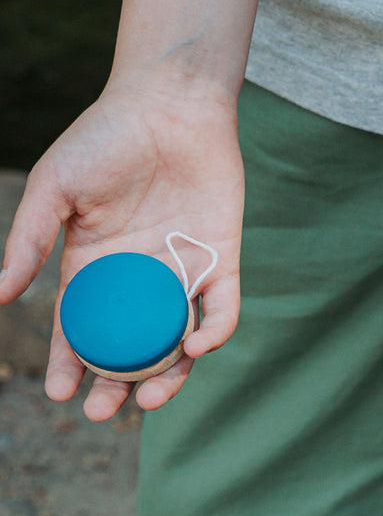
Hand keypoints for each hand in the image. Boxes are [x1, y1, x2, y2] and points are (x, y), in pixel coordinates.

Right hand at [0, 80, 243, 420]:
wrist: (170, 105)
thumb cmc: (105, 139)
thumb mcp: (55, 190)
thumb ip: (28, 242)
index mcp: (92, 265)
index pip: (80, 328)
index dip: (69, 363)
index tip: (58, 393)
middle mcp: (137, 277)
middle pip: (129, 345)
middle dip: (115, 384)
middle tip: (102, 410)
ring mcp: (181, 272)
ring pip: (176, 340)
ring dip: (166, 375)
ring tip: (148, 400)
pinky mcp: (222, 261)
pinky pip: (221, 309)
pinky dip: (212, 334)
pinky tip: (193, 349)